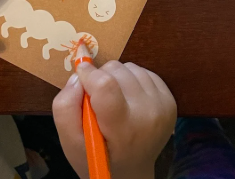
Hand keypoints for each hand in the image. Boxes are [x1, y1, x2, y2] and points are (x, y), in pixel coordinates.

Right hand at [53, 61, 176, 178]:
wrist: (131, 172)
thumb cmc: (97, 156)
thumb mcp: (70, 143)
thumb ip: (65, 107)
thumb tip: (78, 75)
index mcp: (122, 129)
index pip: (106, 85)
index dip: (89, 74)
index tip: (81, 77)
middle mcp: (147, 115)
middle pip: (116, 71)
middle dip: (100, 77)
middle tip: (98, 99)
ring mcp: (161, 106)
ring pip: (129, 67)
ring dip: (116, 77)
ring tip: (114, 100)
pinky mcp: (169, 100)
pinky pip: (143, 70)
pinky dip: (130, 79)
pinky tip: (127, 98)